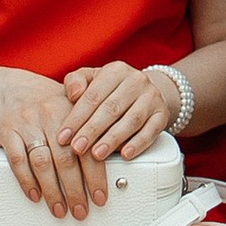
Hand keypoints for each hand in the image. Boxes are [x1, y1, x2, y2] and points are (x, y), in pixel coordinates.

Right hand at [0, 68, 97, 214]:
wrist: (9, 88)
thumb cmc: (47, 103)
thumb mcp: (72, 106)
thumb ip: (92, 128)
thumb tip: (116, 155)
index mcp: (72, 111)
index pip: (88, 147)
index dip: (95, 176)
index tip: (100, 198)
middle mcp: (50, 116)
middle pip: (66, 159)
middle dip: (75, 190)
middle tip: (81, 211)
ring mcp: (27, 123)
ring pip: (42, 162)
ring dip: (52, 190)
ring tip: (60, 210)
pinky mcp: (7, 131)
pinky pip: (17, 159)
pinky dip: (26, 180)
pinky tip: (35, 195)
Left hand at [60, 60, 182, 166]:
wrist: (144, 92)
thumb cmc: (109, 89)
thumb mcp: (91, 79)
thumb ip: (75, 82)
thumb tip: (73, 94)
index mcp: (115, 70)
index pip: (93, 95)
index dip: (76, 117)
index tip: (63, 137)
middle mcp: (136, 80)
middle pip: (112, 108)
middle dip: (92, 130)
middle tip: (77, 149)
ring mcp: (152, 97)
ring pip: (132, 120)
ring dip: (113, 139)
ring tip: (97, 155)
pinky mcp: (162, 114)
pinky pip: (152, 130)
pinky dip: (138, 144)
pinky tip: (125, 155)